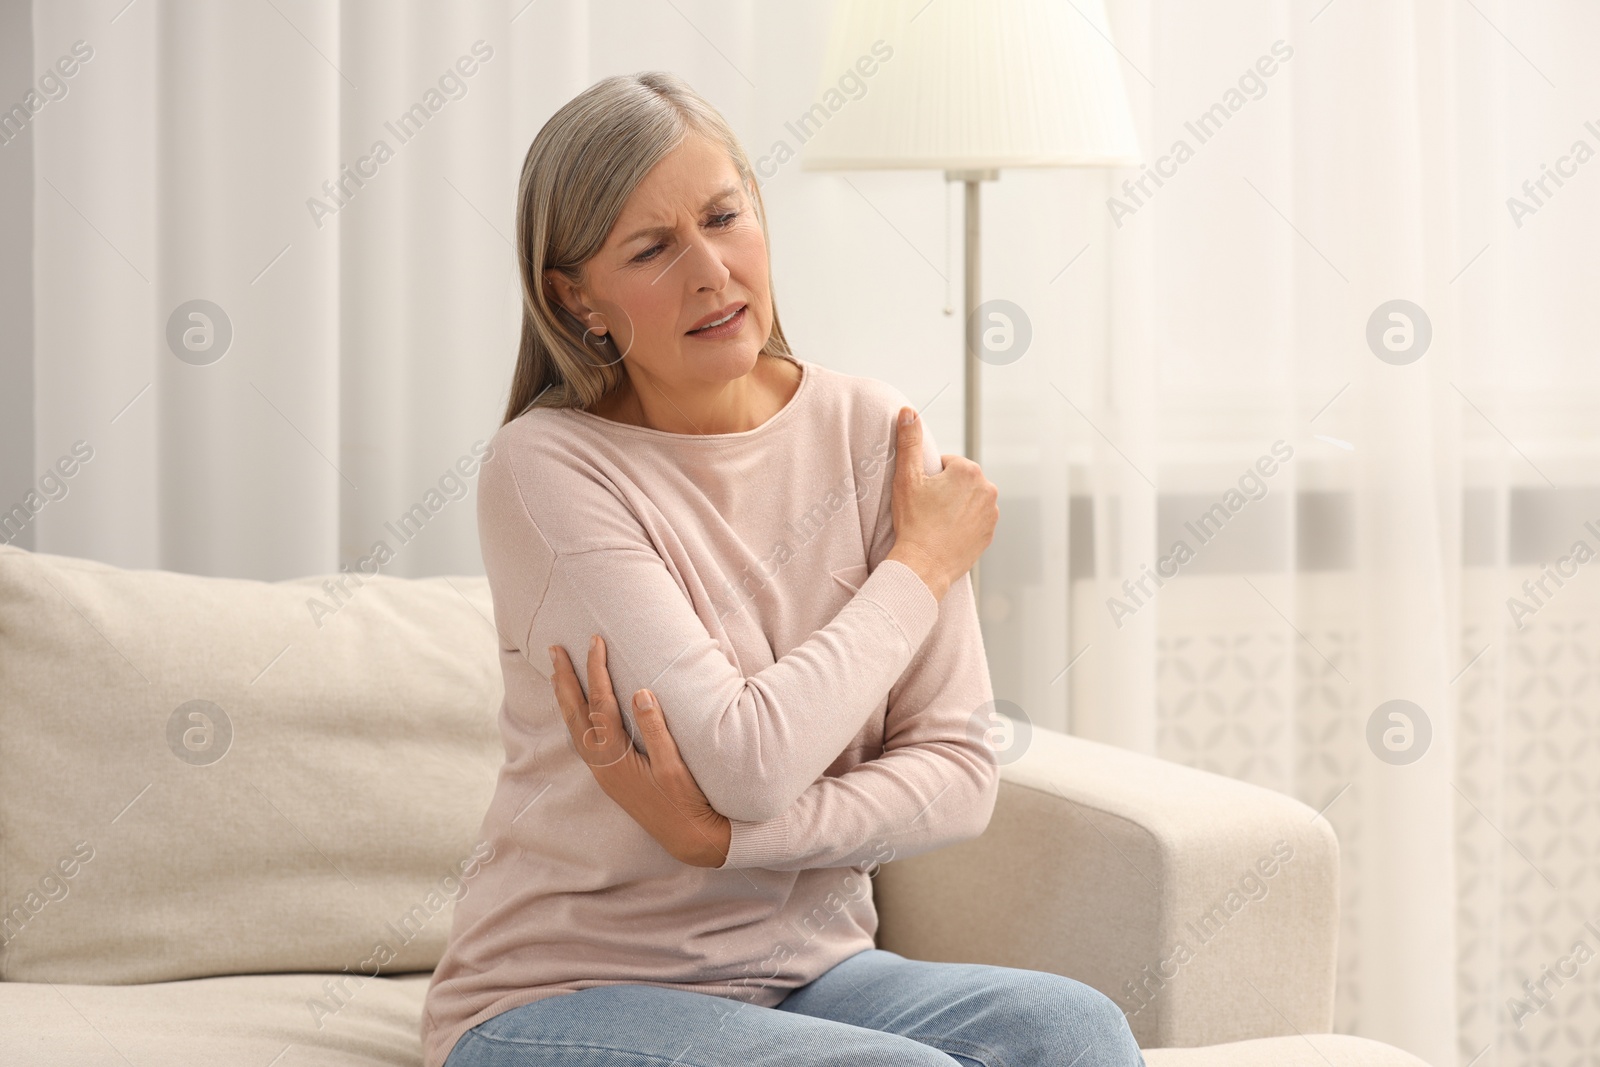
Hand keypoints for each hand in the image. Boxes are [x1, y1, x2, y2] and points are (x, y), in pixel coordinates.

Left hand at [548, 635, 731, 867]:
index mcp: (615, 758)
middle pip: (576, 714)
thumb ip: (656, 730)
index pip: (600, 705)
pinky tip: (579, 709)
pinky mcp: (610, 776)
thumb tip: (640, 692)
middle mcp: (601, 764)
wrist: (689, 838)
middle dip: (565, 679)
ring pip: (575, 727)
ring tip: (558, 672)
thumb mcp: (674, 766)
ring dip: (566, 697)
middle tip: (554, 648)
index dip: (596, 671)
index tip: (595, 642)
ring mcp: (603, 772)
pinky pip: (583, 738)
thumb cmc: (685, 802)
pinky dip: (576, 716)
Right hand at [884, 406, 997, 601]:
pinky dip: (963, 523)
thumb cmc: (913, 522)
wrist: (924, 565)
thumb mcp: (906, 478)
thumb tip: (908, 411)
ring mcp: (991, 513)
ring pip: (968, 500)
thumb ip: (909, 441)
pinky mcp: (990, 533)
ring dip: (955, 506)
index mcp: (969, 471)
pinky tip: (947, 534)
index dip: (930, 479)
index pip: (946, 464)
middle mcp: (987, 488)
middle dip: (945, 491)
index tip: (922, 496)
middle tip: (927, 510)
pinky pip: (975, 520)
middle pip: (960, 481)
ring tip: (936, 523)